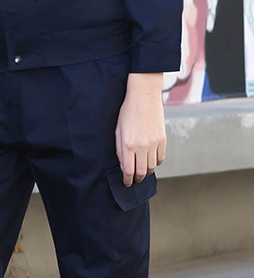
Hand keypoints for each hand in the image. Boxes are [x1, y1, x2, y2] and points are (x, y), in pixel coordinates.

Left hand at [115, 72, 165, 186]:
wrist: (143, 97)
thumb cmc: (128, 111)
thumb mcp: (118, 129)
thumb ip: (119, 148)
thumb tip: (123, 164)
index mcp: (128, 144)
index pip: (128, 170)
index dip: (127, 180)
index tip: (126, 183)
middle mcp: (142, 147)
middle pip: (142, 172)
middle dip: (137, 179)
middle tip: (134, 180)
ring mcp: (154, 144)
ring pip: (152, 167)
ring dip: (146, 171)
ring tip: (142, 170)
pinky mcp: (163, 140)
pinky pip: (160, 158)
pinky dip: (156, 163)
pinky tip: (151, 160)